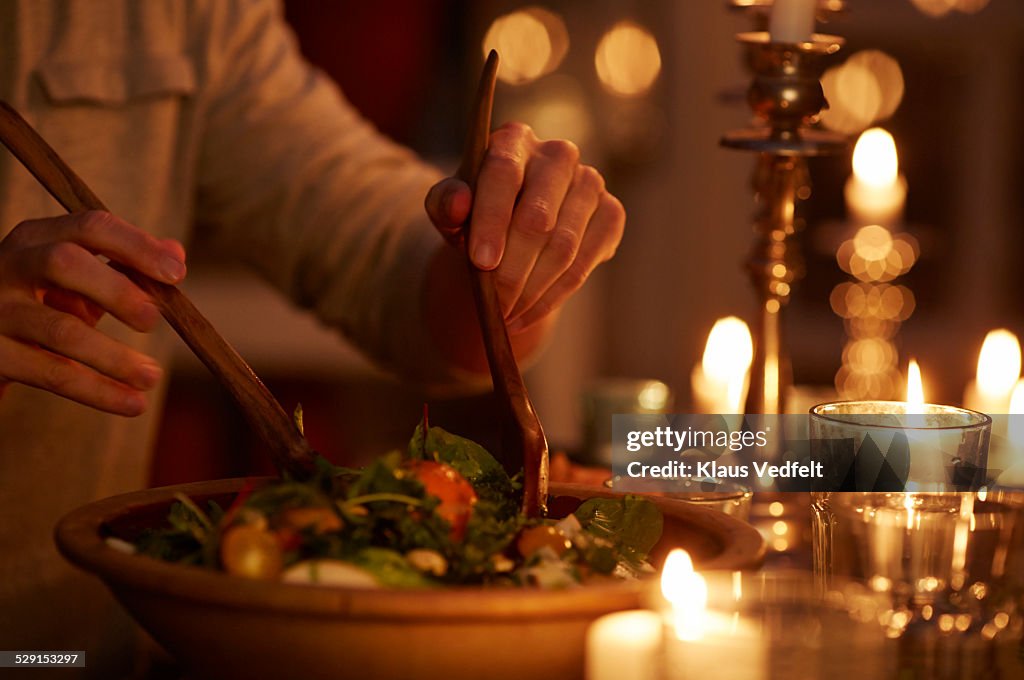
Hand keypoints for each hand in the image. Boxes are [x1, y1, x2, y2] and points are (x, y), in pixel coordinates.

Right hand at [0, 211, 185, 414]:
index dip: (138, 247)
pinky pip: (52, 374)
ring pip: (60, 330)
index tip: (177, 274)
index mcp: (38, 238)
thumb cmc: (42, 305)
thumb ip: (125, 265)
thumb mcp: (80, 282)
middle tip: (154, 321)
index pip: (91, 227)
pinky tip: (133, 404)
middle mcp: (9, 265)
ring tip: (152, 377)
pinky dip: (99, 391)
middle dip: (117, 290)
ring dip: (115, 357)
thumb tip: (175, 253)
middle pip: (64, 263)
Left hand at [425, 122, 624, 331]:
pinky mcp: (611, 213)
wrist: (512, 228)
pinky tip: (526, 315)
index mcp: (514, 140)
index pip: (504, 173)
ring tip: (506, 315)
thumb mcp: (449, 209)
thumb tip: (457, 204)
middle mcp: (558, 154)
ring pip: (564, 246)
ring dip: (533, 290)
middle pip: (538, 217)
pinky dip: (552, 297)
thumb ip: (444, 203)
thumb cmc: (476, 213)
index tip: (481, 262)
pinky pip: (584, 264)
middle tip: (495, 304)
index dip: (493, 219)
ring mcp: (590, 183)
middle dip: (513, 268)